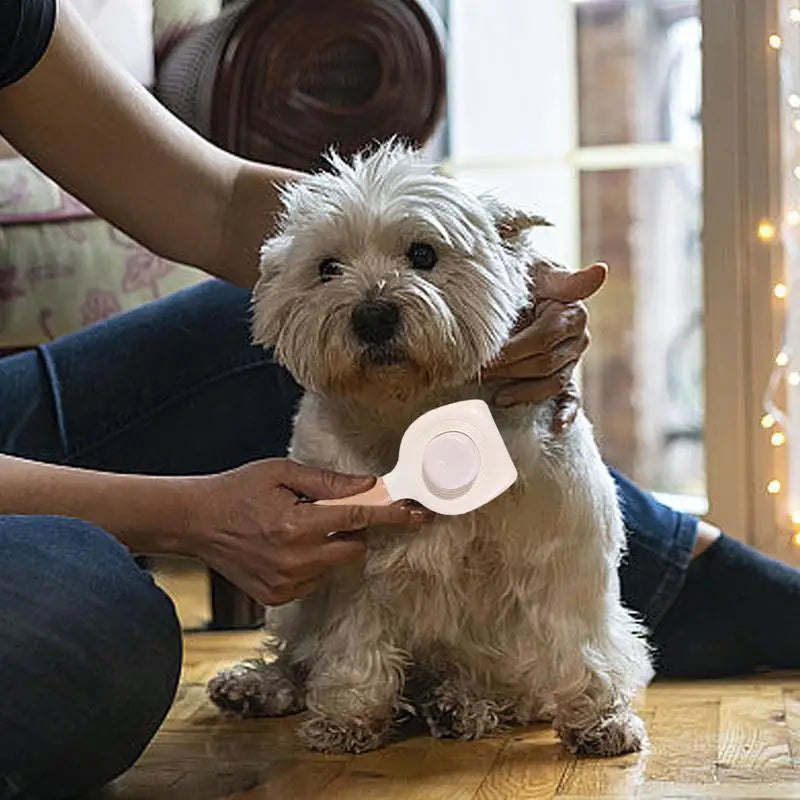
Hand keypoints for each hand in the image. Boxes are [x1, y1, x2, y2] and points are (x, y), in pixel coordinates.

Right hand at [185, 459, 429, 605]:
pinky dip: (311, 564)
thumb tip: (370, 486)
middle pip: (354, 549)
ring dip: (329, 547)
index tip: (417, 514)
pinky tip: (284, 547)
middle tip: (324, 512)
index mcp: (296, 524)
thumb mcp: (281, 472)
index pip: (358, 519)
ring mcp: (285, 583)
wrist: (196, 522)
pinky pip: (315, 580)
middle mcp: (294, 559)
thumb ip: (329, 482)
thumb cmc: (238, 490)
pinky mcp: (278, 597)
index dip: (392, 515)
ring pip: (336, 566)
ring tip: (294, 528)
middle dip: (351, 530)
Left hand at [484, 261, 606, 428]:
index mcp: (573, 314)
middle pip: (544, 364)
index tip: (491, 356)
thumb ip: (567, 278)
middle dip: (510, 370)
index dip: (515, 350)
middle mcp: (578, 339)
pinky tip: (558, 427)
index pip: (544, 338)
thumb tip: (601, 271)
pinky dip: (566, 414)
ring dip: (525, 392)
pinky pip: (571, 399)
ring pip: (552, 383)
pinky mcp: (566, 376)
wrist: (519, 286)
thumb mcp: (538, 271)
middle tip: (481, 373)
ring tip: (498, 396)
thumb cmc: (524, 277)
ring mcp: (573, 360)